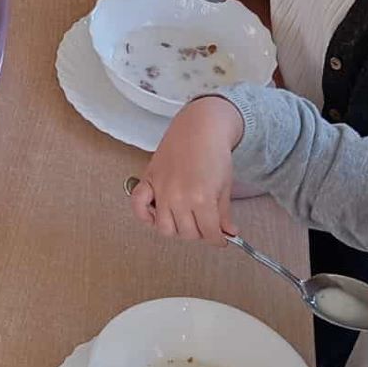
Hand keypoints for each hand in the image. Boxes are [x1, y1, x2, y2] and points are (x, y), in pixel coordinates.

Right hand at [129, 93, 244, 241]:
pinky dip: (145, 216)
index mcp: (201, 198)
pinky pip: (139, 207)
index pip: (209, 233)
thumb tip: (228, 233)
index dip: (218, 239)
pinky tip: (157, 215)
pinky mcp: (148, 181)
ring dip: (177, 229)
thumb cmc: (214, 152)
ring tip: (186, 220)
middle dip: (200, 233)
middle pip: (187, 233)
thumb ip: (224, 213)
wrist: (199, 126)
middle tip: (206, 224)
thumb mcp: (225, 185)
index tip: (221, 239)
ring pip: (165, 228)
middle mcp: (178, 198)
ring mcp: (161, 190)